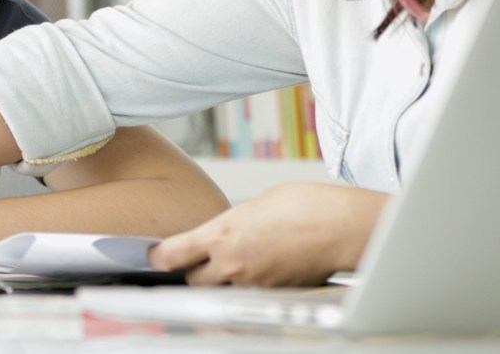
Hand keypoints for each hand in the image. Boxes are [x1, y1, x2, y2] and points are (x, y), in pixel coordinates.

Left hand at [148, 183, 386, 285]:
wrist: (345, 228)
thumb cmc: (309, 207)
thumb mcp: (258, 203)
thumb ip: (234, 222)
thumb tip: (227, 230)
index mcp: (221, 234)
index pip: (171, 255)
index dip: (158, 257)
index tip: (154, 255)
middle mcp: (232, 265)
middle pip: (193, 280)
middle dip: (194, 271)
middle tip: (201, 258)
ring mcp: (253, 285)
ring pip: (221, 292)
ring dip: (223, 281)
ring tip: (240, 261)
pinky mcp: (274, 297)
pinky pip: (250, 295)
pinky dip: (251, 286)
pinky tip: (265, 268)